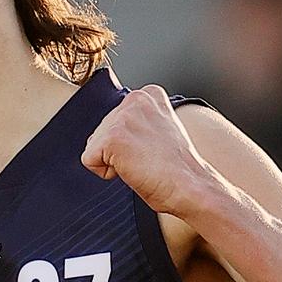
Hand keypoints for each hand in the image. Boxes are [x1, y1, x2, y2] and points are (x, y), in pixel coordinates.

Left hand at [81, 85, 210, 215]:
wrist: (192, 187)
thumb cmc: (179, 169)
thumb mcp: (160, 131)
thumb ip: (138, 122)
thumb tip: (113, 131)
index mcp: (149, 94)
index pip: (114, 120)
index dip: (129, 143)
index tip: (153, 149)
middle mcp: (135, 99)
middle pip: (100, 131)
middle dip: (118, 152)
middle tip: (148, 159)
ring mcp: (123, 117)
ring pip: (93, 146)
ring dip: (114, 162)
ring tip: (143, 164)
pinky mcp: (113, 138)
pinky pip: (89, 161)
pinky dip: (106, 173)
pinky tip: (133, 170)